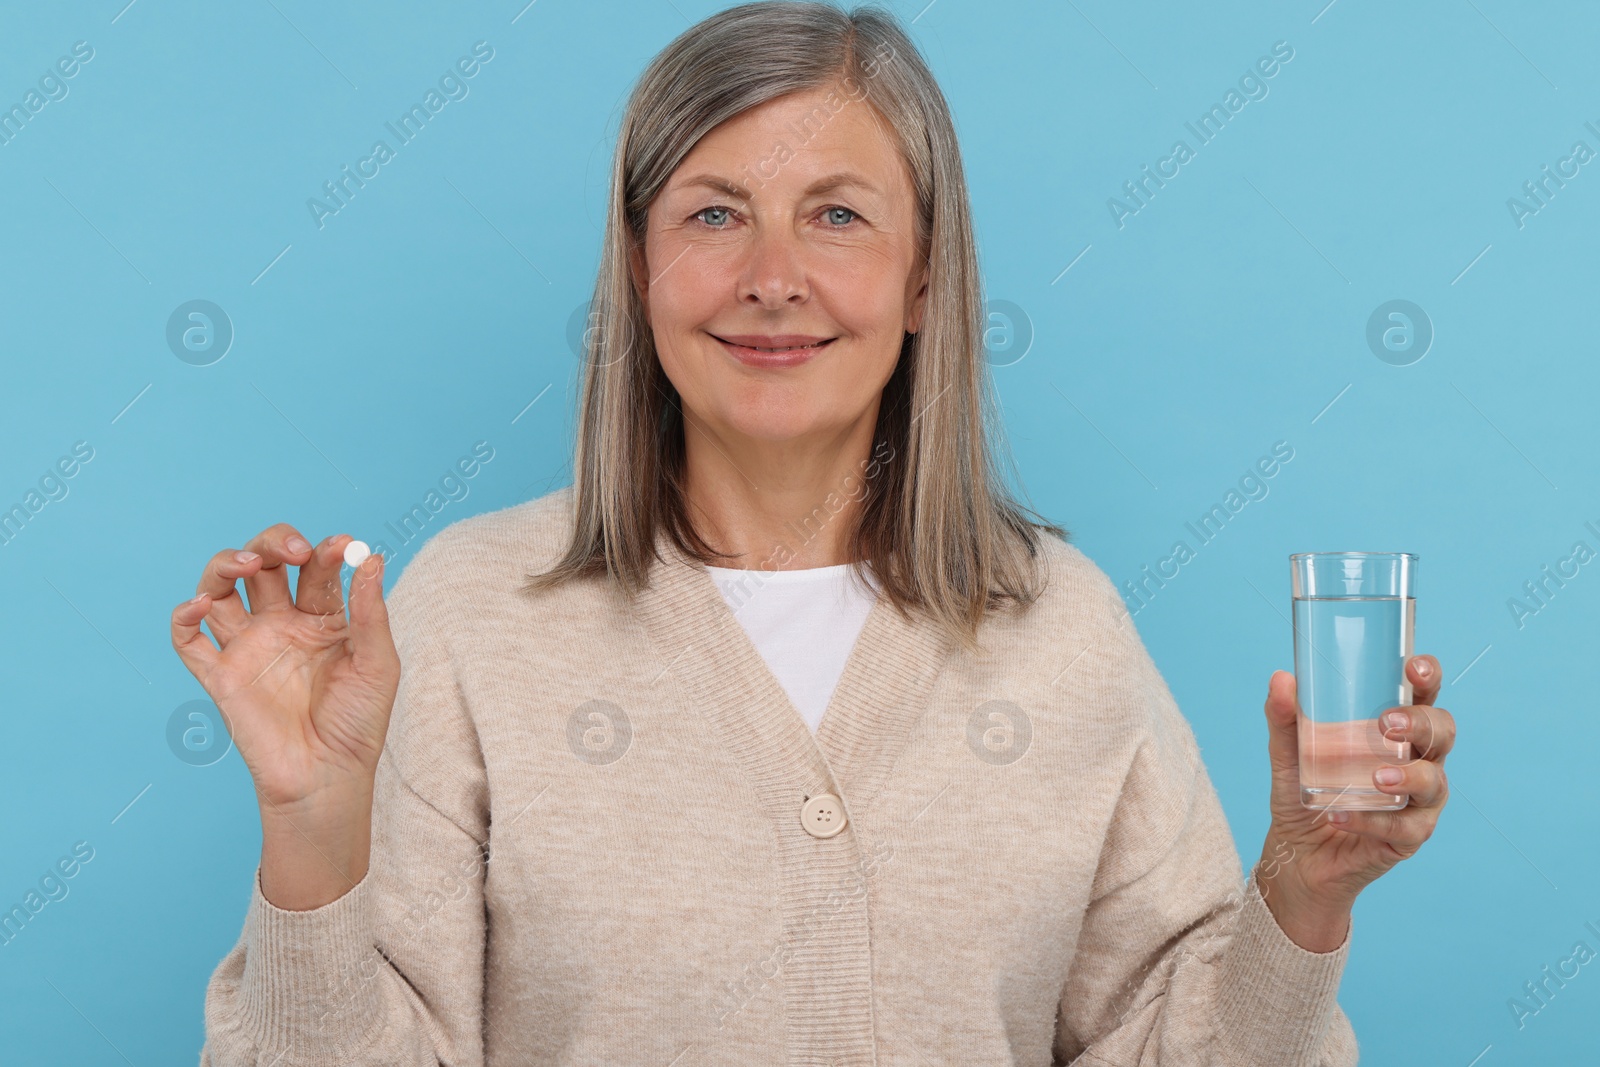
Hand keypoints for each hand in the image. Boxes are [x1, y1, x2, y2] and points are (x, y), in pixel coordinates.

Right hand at [169, 525, 400, 815]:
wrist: (328, 776)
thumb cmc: (358, 723)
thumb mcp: (377, 663)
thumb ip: (371, 613)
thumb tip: (374, 558)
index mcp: (320, 618)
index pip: (315, 568)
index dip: (326, 551)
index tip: (344, 546)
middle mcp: (280, 625)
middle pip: (263, 565)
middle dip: (273, 543)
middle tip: (294, 550)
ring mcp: (248, 647)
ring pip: (219, 588)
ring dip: (225, 564)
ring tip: (247, 563)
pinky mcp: (220, 674)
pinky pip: (187, 640)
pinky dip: (182, 616)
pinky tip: (199, 605)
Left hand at [1254, 655, 1454, 950]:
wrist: (1297, 854)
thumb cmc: (1303, 793)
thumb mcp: (1289, 754)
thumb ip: (1285, 719)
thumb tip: (1280, 678)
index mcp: (1395, 732)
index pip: (1423, 698)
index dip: (1428, 678)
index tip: (1414, 667)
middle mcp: (1416, 762)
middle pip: (1442, 734)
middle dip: (1421, 724)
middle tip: (1387, 724)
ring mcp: (1417, 802)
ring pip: (1435, 782)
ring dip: (1407, 775)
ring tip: (1374, 777)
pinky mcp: (1408, 838)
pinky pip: (1404, 828)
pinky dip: (1372, 821)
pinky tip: (1341, 816)